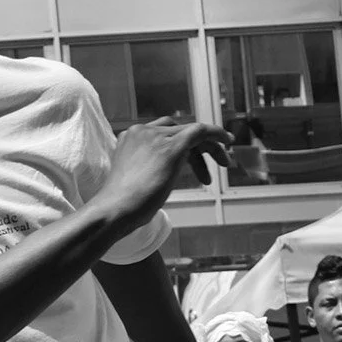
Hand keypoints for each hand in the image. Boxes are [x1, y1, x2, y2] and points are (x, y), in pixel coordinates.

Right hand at [95, 118, 230, 232]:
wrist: (114, 210)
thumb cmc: (121, 206)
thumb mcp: (133, 179)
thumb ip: (148, 168)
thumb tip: (163, 174)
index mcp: (129, 138)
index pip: (161, 133)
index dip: (181, 144)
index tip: (193, 157)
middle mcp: (142, 131)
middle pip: (178, 131)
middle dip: (198, 147)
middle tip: (214, 163)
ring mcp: (156, 137)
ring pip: (191, 132)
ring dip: (210, 147)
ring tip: (224, 163)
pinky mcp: (171, 146)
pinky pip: (200, 131)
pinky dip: (216, 134)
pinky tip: (227, 141)